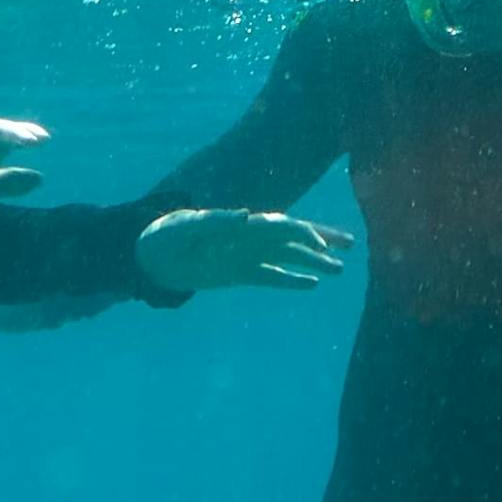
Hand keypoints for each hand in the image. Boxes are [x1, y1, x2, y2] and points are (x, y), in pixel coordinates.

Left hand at [140, 207, 349, 299]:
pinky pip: (272, 277)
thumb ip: (217, 221)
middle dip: (322, 241)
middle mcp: (250, 237)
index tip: (321, 247)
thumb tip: (248, 216)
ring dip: (313, 262)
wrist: (151, 255)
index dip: (305, 233)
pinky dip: (291, 280)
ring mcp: (247, 256)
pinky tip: (312, 284)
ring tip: (340, 270)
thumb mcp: (188, 227)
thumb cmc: (168, 235)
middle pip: (294, 237)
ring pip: (288, 257)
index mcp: (242, 223)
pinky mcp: (241, 273)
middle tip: (350, 247)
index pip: (282, 225)